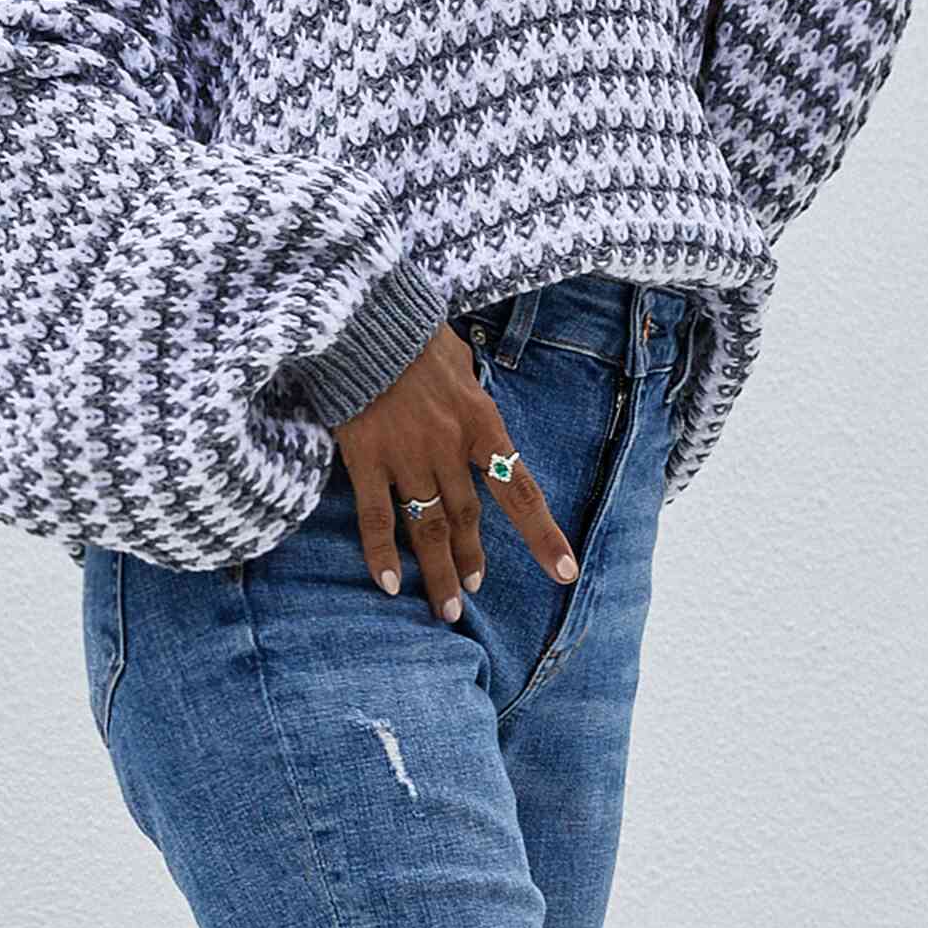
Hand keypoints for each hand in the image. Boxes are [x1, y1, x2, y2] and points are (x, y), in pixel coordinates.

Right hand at [332, 323, 579, 622]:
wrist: (362, 317)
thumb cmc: (413, 332)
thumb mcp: (460, 359)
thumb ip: (470, 395)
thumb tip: (474, 418)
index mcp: (481, 422)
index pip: (519, 489)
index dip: (542, 534)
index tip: (564, 572)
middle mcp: (448, 446)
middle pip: (467, 517)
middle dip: (472, 558)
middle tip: (473, 591)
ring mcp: (406, 455)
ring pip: (428, 526)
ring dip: (438, 571)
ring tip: (444, 609)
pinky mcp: (366, 457)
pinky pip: (375, 516)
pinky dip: (381, 552)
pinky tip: (388, 583)